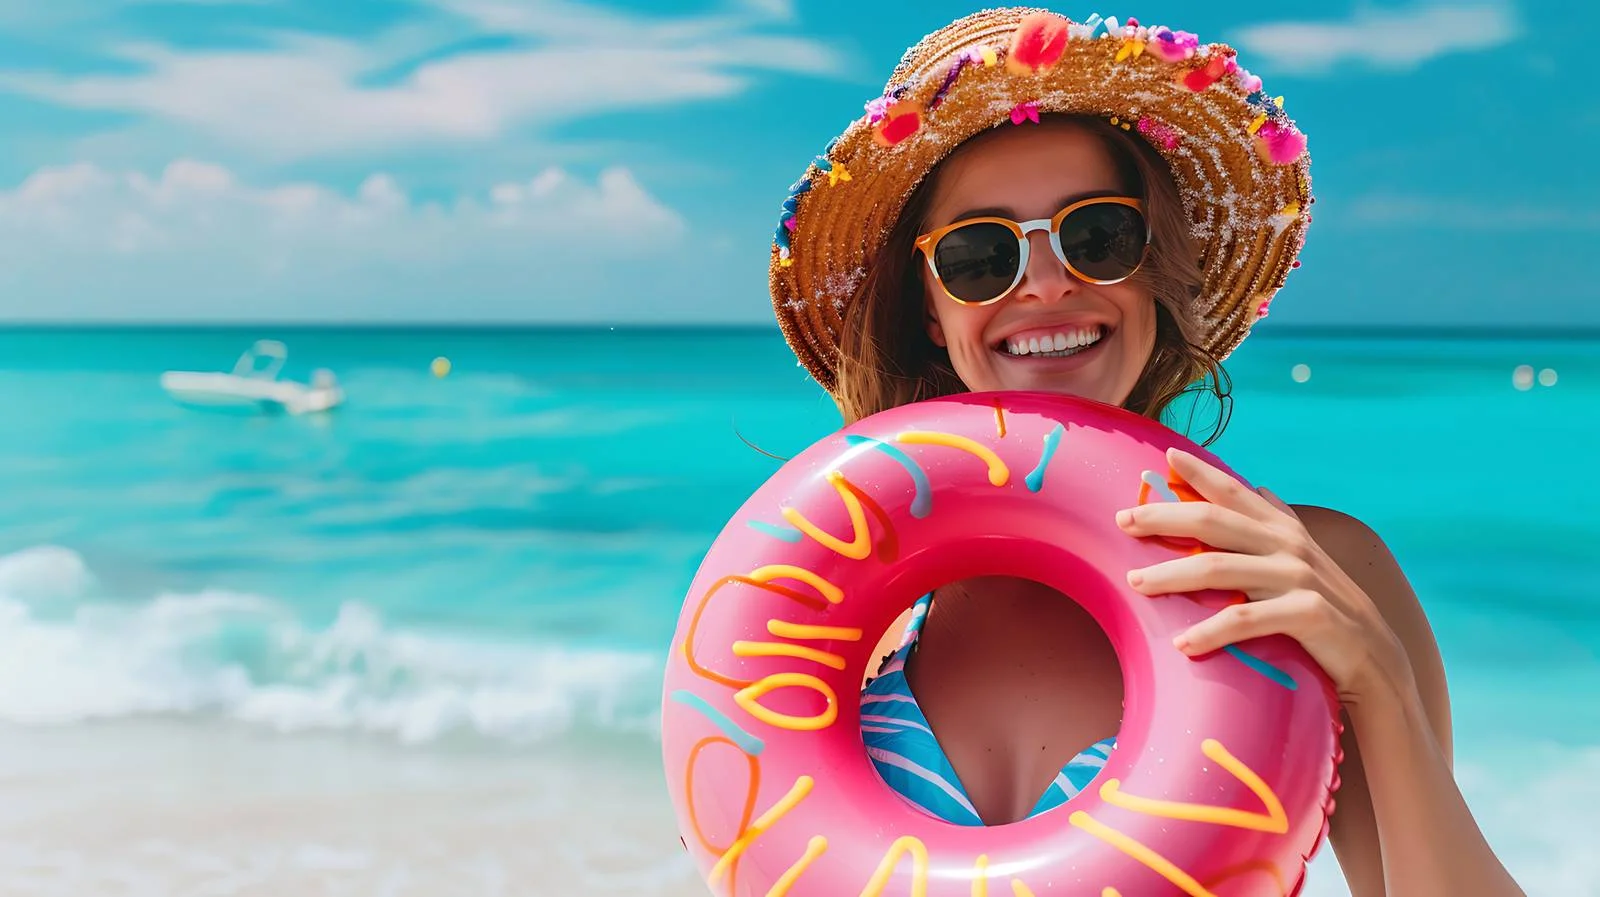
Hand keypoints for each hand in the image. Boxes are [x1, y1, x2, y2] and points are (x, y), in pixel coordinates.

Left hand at [1114, 447, 1409, 703]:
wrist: (1377, 657)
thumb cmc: (1326, 606)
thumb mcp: (1302, 558)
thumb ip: (1277, 522)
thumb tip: (1257, 487)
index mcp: (1282, 529)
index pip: (1234, 492)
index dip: (1200, 472)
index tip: (1164, 457)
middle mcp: (1288, 545)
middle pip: (1213, 522)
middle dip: (1163, 519)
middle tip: (1123, 522)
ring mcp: (1298, 578)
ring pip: (1219, 568)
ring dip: (1172, 575)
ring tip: (1135, 583)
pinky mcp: (1308, 615)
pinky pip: (1245, 620)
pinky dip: (1210, 631)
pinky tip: (1183, 643)